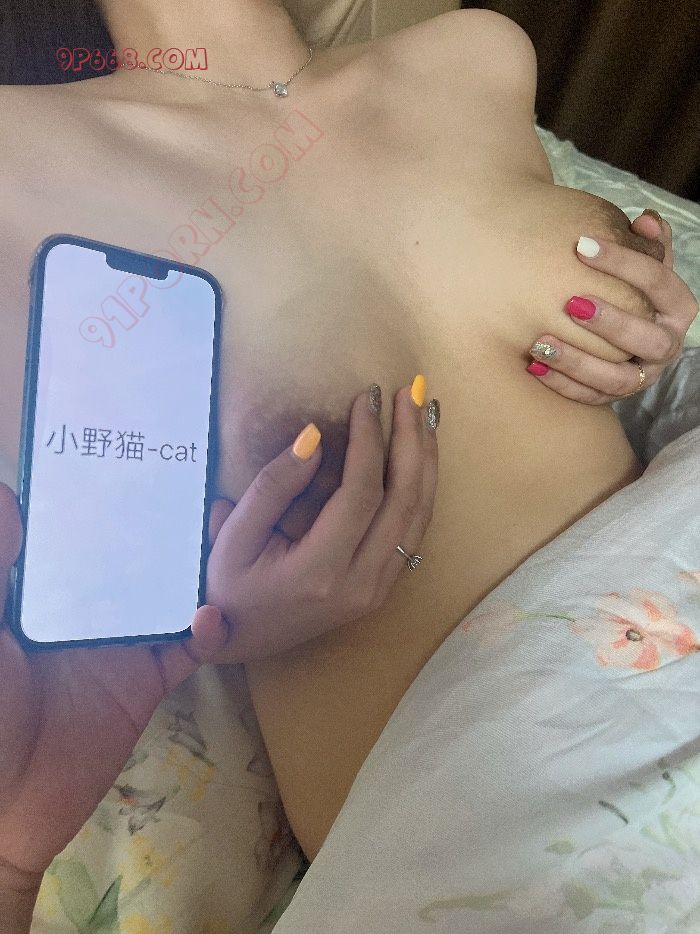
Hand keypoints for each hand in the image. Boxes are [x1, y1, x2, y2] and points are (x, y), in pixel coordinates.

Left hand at [0, 484, 229, 890]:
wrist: (5, 807)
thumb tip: (7, 492)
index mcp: (46, 590)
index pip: (85, 535)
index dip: (112, 502)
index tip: (145, 464)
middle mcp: (88, 607)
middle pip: (137, 558)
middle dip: (167, 528)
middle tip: (203, 496)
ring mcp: (122, 643)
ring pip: (170, 594)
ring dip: (199, 570)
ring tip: (224, 538)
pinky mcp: (147, 681)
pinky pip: (188, 650)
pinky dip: (208, 631)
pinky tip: (212, 618)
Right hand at [205, 382, 438, 662]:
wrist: (240, 641)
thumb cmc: (229, 587)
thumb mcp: (234, 536)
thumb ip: (273, 486)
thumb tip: (313, 436)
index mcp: (322, 571)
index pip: (362, 493)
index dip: (369, 440)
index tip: (366, 398)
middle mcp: (362, 583)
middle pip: (404, 499)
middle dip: (410, 439)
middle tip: (410, 391)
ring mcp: (379, 588)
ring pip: (420, 514)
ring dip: (424, 459)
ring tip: (423, 412)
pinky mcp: (384, 586)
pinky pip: (415, 529)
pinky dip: (422, 485)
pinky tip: (419, 453)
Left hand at [526, 209, 698, 402]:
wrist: (618, 337)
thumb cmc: (626, 290)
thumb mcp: (640, 266)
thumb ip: (645, 243)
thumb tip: (644, 219)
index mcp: (678, 309)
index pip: (659, 283)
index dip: (624, 262)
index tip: (582, 246)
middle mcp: (666, 346)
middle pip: (647, 339)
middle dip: (611, 322)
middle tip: (572, 303)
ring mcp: (641, 376)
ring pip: (617, 378)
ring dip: (578, 361)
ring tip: (540, 343)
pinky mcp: (613, 398)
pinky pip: (589, 397)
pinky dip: (561, 383)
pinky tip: (533, 365)